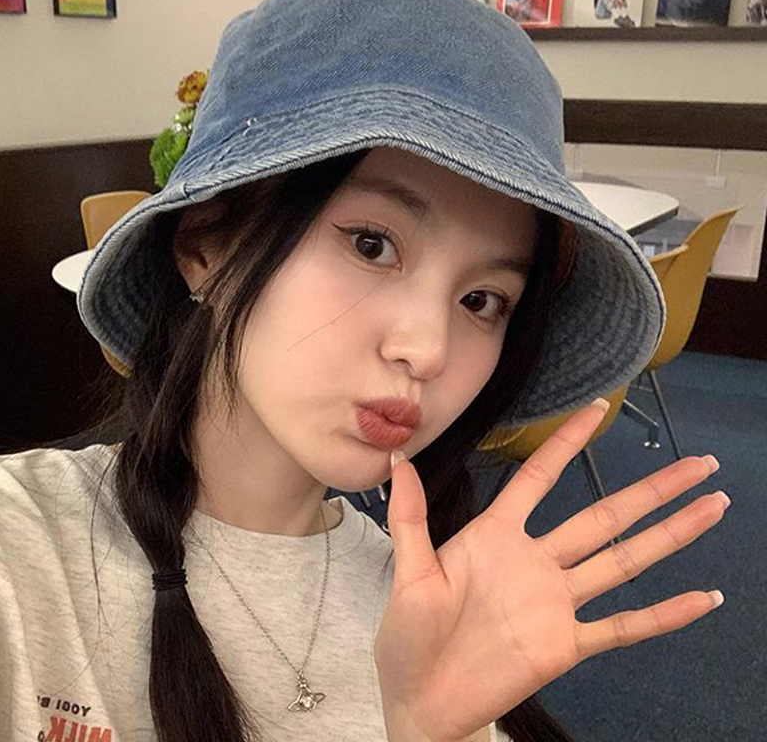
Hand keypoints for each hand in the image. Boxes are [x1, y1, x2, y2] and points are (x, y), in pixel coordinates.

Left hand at [374, 399, 727, 741]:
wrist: (422, 701)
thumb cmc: (409, 636)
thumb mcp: (409, 571)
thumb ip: (411, 516)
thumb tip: (396, 459)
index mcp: (496, 536)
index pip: (540, 477)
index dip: (568, 441)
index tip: (597, 407)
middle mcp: (535, 562)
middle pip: (603, 515)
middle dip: (652, 490)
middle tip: (698, 464)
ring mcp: (556, 603)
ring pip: (623, 561)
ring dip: (669, 536)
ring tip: (712, 507)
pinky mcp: (566, 644)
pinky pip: (623, 627)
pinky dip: (663, 615)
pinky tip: (702, 597)